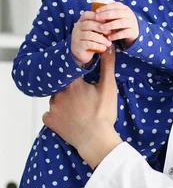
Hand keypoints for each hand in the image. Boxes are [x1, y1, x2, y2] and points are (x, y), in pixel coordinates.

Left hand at [43, 48, 119, 167]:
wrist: (96, 140)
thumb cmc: (103, 114)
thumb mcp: (108, 87)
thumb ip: (107, 65)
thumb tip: (108, 47)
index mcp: (72, 83)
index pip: (69, 69)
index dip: (75, 71)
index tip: (82, 74)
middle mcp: (58, 93)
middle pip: (61, 83)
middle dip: (70, 86)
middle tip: (82, 94)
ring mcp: (52, 108)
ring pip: (55, 97)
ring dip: (63, 99)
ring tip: (76, 106)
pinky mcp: (50, 121)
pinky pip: (49, 114)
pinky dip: (56, 114)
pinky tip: (67, 117)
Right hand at [71, 10, 111, 64]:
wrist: (81, 53)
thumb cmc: (90, 39)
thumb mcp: (94, 31)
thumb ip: (100, 26)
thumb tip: (113, 24)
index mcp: (81, 22)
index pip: (86, 15)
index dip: (97, 16)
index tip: (107, 21)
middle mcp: (77, 28)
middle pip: (89, 24)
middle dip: (101, 28)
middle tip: (110, 32)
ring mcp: (76, 37)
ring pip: (90, 35)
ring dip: (102, 39)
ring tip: (109, 43)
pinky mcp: (78, 46)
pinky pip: (89, 44)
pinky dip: (98, 46)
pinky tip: (104, 48)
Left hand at [95, 2, 139, 47]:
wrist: (134, 31)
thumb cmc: (121, 21)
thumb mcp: (117, 16)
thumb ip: (108, 14)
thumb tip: (95, 14)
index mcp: (124, 8)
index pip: (115, 5)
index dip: (105, 8)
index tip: (96, 11)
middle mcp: (129, 14)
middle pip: (117, 13)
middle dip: (105, 15)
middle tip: (97, 18)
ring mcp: (131, 23)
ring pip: (121, 23)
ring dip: (110, 25)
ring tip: (101, 28)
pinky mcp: (132, 32)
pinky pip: (124, 33)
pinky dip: (116, 35)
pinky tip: (109, 37)